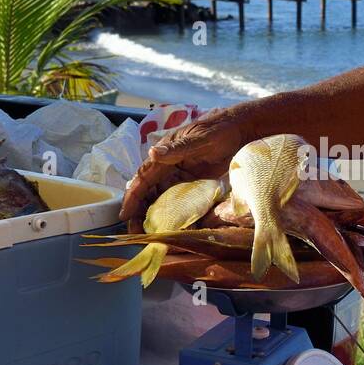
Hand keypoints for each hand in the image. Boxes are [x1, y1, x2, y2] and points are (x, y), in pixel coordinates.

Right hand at [120, 105, 252, 229]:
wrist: (239, 130)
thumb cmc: (220, 130)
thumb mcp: (200, 139)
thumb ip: (178, 147)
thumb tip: (152, 152)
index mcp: (165, 154)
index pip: (143, 178)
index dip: (132, 197)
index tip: (124, 214)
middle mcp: (166, 165)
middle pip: (146, 190)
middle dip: (138, 210)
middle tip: (134, 231)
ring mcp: (177, 174)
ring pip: (157, 196)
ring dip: (150, 213)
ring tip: (146, 234)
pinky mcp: (189, 181)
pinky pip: (174, 198)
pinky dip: (169, 211)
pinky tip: (168, 226)